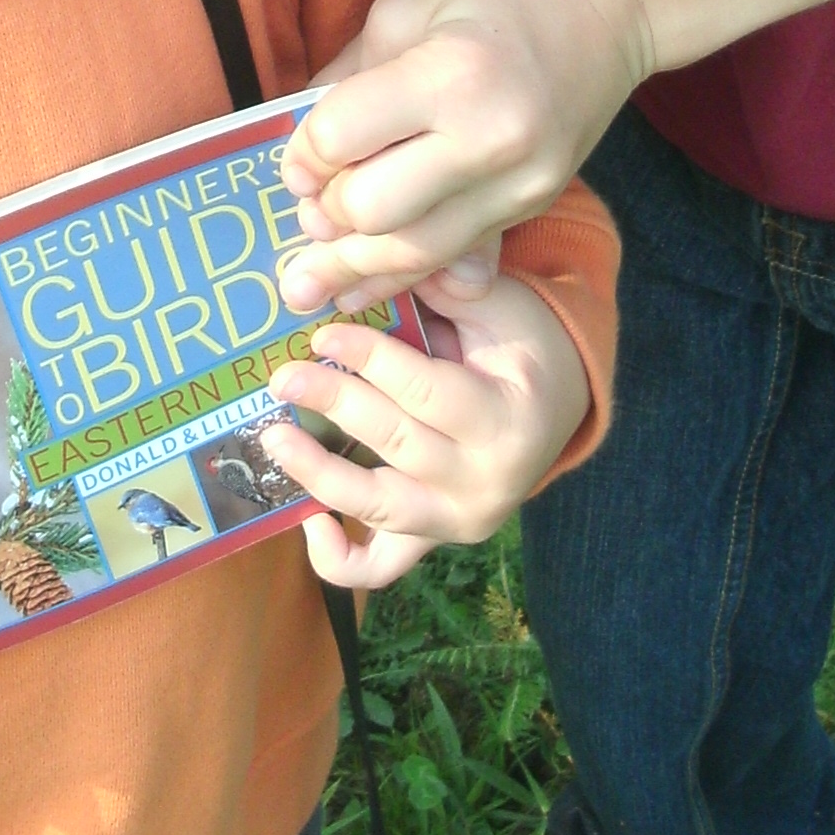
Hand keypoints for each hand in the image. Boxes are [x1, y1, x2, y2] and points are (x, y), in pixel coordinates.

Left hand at [258, 275, 591, 593]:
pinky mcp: (433, 540)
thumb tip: (372, 268)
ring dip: (319, 474)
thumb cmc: (524, 348)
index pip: (426, 393)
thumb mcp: (501, 307)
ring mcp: (456, 520)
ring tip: (274, 439)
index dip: (370, 360)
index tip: (322, 334)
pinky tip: (308, 524)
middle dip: (334, 405)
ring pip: (379, 507)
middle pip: (396, 445)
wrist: (559, 407)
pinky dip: (339, 559)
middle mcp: (484, 483)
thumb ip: (444, 290)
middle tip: (283, 377)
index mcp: (506, 421)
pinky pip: (380, 566)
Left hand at [279, 0, 651, 310]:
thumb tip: (298, 151)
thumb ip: (348, 77)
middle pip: (372, 210)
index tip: (296, 159)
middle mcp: (492, 138)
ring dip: (353, 266)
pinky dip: (403, 271)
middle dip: (326, 211)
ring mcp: (521, 181)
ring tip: (308, 279)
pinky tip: (360, 283)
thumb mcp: (407, 4)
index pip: (342, 138)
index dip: (303, 153)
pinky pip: (454, 254)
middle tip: (308, 203)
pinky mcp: (534, 203)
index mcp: (453, 73)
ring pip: (413, 253)